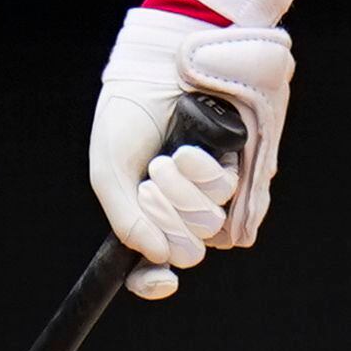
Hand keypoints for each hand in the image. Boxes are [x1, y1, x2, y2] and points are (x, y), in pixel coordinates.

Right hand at [88, 7, 297, 300]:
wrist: (160, 68)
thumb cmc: (130, 115)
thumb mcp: (111, 170)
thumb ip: (125, 219)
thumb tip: (155, 256)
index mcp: (147, 213)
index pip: (151, 265)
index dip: (152, 282)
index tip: (162, 278)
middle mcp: (182, 208)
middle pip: (184, 249)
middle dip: (164, 215)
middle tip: (153, 178)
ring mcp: (212, 192)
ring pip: (208, 225)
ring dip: (183, 192)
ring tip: (172, 157)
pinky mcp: (240, 170)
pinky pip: (228, 197)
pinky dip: (205, 175)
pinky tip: (192, 151)